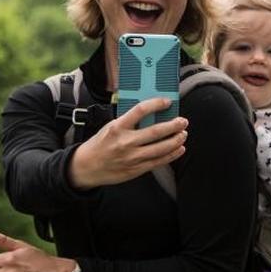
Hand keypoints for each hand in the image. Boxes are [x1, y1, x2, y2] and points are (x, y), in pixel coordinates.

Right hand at [68, 97, 187, 189]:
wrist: (86, 167)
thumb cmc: (100, 144)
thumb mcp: (110, 127)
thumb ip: (128, 122)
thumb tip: (151, 114)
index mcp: (118, 127)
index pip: (140, 111)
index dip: (156, 104)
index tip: (167, 102)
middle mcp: (126, 142)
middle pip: (156, 131)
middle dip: (173, 125)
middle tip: (183, 121)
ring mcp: (132, 157)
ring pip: (161, 148)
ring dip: (176, 140)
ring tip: (183, 134)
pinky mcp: (136, 169)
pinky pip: (159, 161)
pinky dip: (172, 155)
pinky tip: (179, 149)